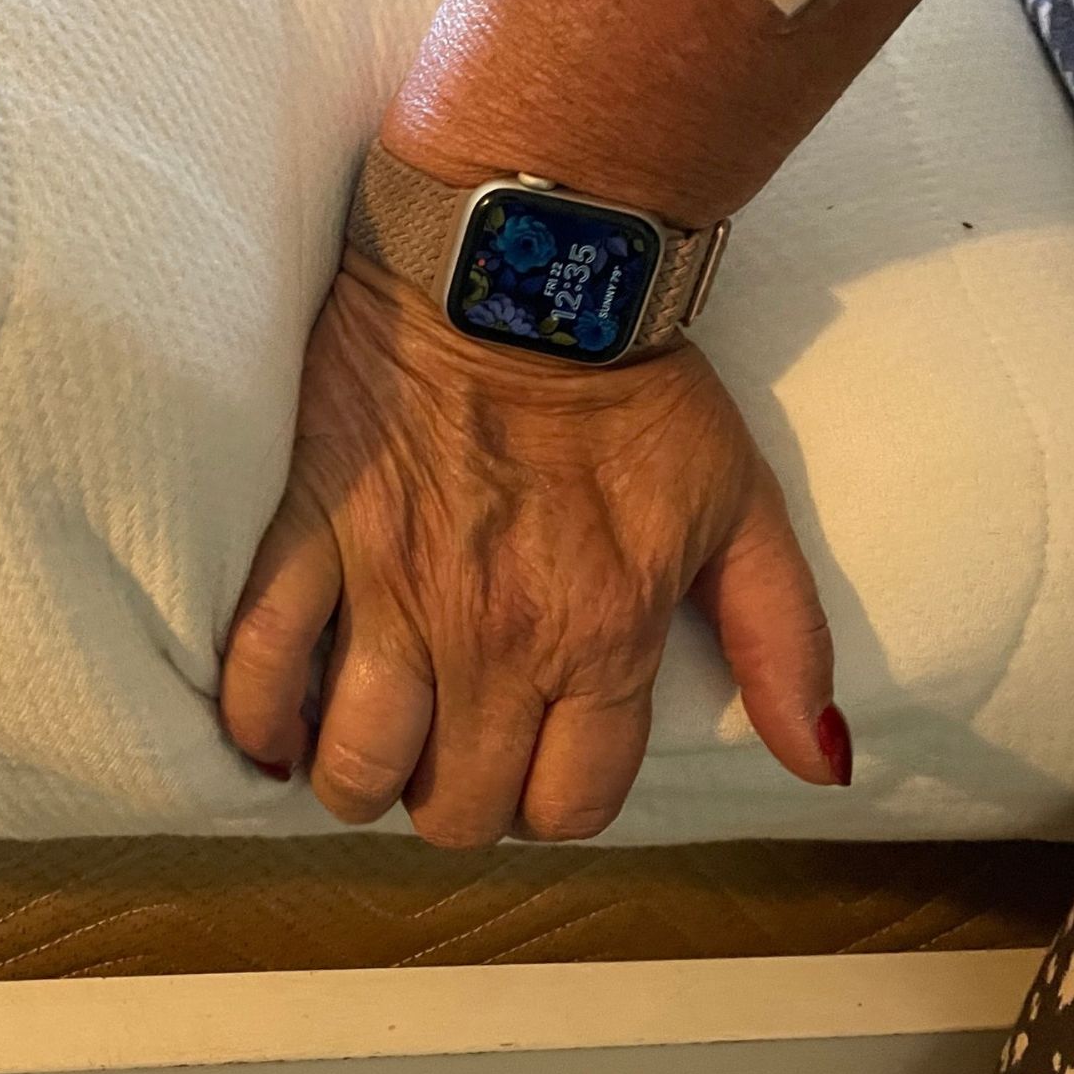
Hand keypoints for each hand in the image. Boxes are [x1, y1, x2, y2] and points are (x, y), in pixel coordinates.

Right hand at [220, 247, 848, 845]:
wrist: (521, 267)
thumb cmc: (634, 386)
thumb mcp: (742, 507)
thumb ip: (786, 641)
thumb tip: (816, 764)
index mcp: (601, 637)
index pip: (570, 804)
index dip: (553, 802)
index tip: (536, 766)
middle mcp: (494, 636)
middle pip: (458, 806)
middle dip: (458, 799)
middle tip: (452, 750)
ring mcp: (389, 590)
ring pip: (358, 763)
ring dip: (362, 778)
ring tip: (367, 742)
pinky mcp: (309, 533)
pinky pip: (261, 661)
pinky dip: (257, 718)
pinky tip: (273, 733)